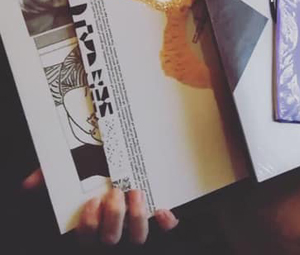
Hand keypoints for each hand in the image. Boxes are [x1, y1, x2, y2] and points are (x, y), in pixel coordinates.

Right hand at [22, 168, 178, 245]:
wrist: (129, 162)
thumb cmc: (96, 168)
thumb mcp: (73, 171)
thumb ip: (52, 176)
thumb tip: (30, 183)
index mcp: (93, 224)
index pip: (86, 237)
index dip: (89, 224)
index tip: (92, 201)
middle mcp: (114, 229)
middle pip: (111, 239)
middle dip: (114, 217)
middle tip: (116, 192)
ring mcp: (136, 226)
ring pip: (137, 238)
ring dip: (136, 218)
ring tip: (136, 192)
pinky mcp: (159, 218)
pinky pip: (166, 229)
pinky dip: (167, 222)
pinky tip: (164, 209)